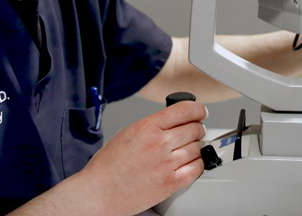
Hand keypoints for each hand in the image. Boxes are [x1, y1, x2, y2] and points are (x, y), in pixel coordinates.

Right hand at [80, 101, 206, 214]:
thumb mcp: (129, 132)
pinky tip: (191, 162)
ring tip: (190, 147)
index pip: (184, 110)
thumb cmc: (109, 165)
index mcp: (147, 127)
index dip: (198, 109)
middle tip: (196, 130)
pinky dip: (198, 164)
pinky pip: (196, 169)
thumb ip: (153, 125)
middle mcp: (159, 143)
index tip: (201, 112)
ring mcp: (166, 164)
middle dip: (198, 128)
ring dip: (197, 146)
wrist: (100, 192)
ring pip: (197, 148)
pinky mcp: (170, 183)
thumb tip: (174, 120)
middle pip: (194, 129)